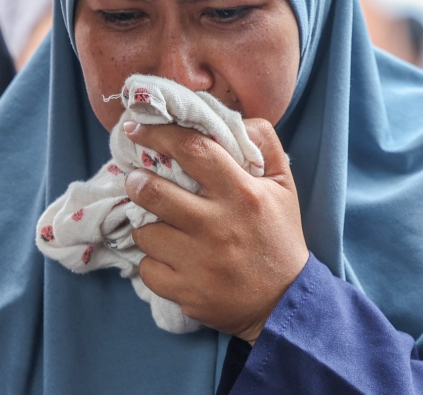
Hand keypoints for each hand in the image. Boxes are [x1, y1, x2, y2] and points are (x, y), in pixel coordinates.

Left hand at [123, 118, 308, 342]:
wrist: (285, 302)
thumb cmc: (280, 236)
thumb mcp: (284, 186)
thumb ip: (264, 145)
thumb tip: (236, 120)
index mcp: (241, 193)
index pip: (192, 150)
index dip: (159, 134)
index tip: (137, 129)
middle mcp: (218, 225)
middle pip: (154, 191)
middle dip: (137, 181)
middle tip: (137, 179)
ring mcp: (199, 262)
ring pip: (145, 232)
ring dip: (147, 225)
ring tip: (161, 225)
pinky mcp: (186, 291)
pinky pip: (147, 268)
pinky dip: (152, 262)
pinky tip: (168, 258)